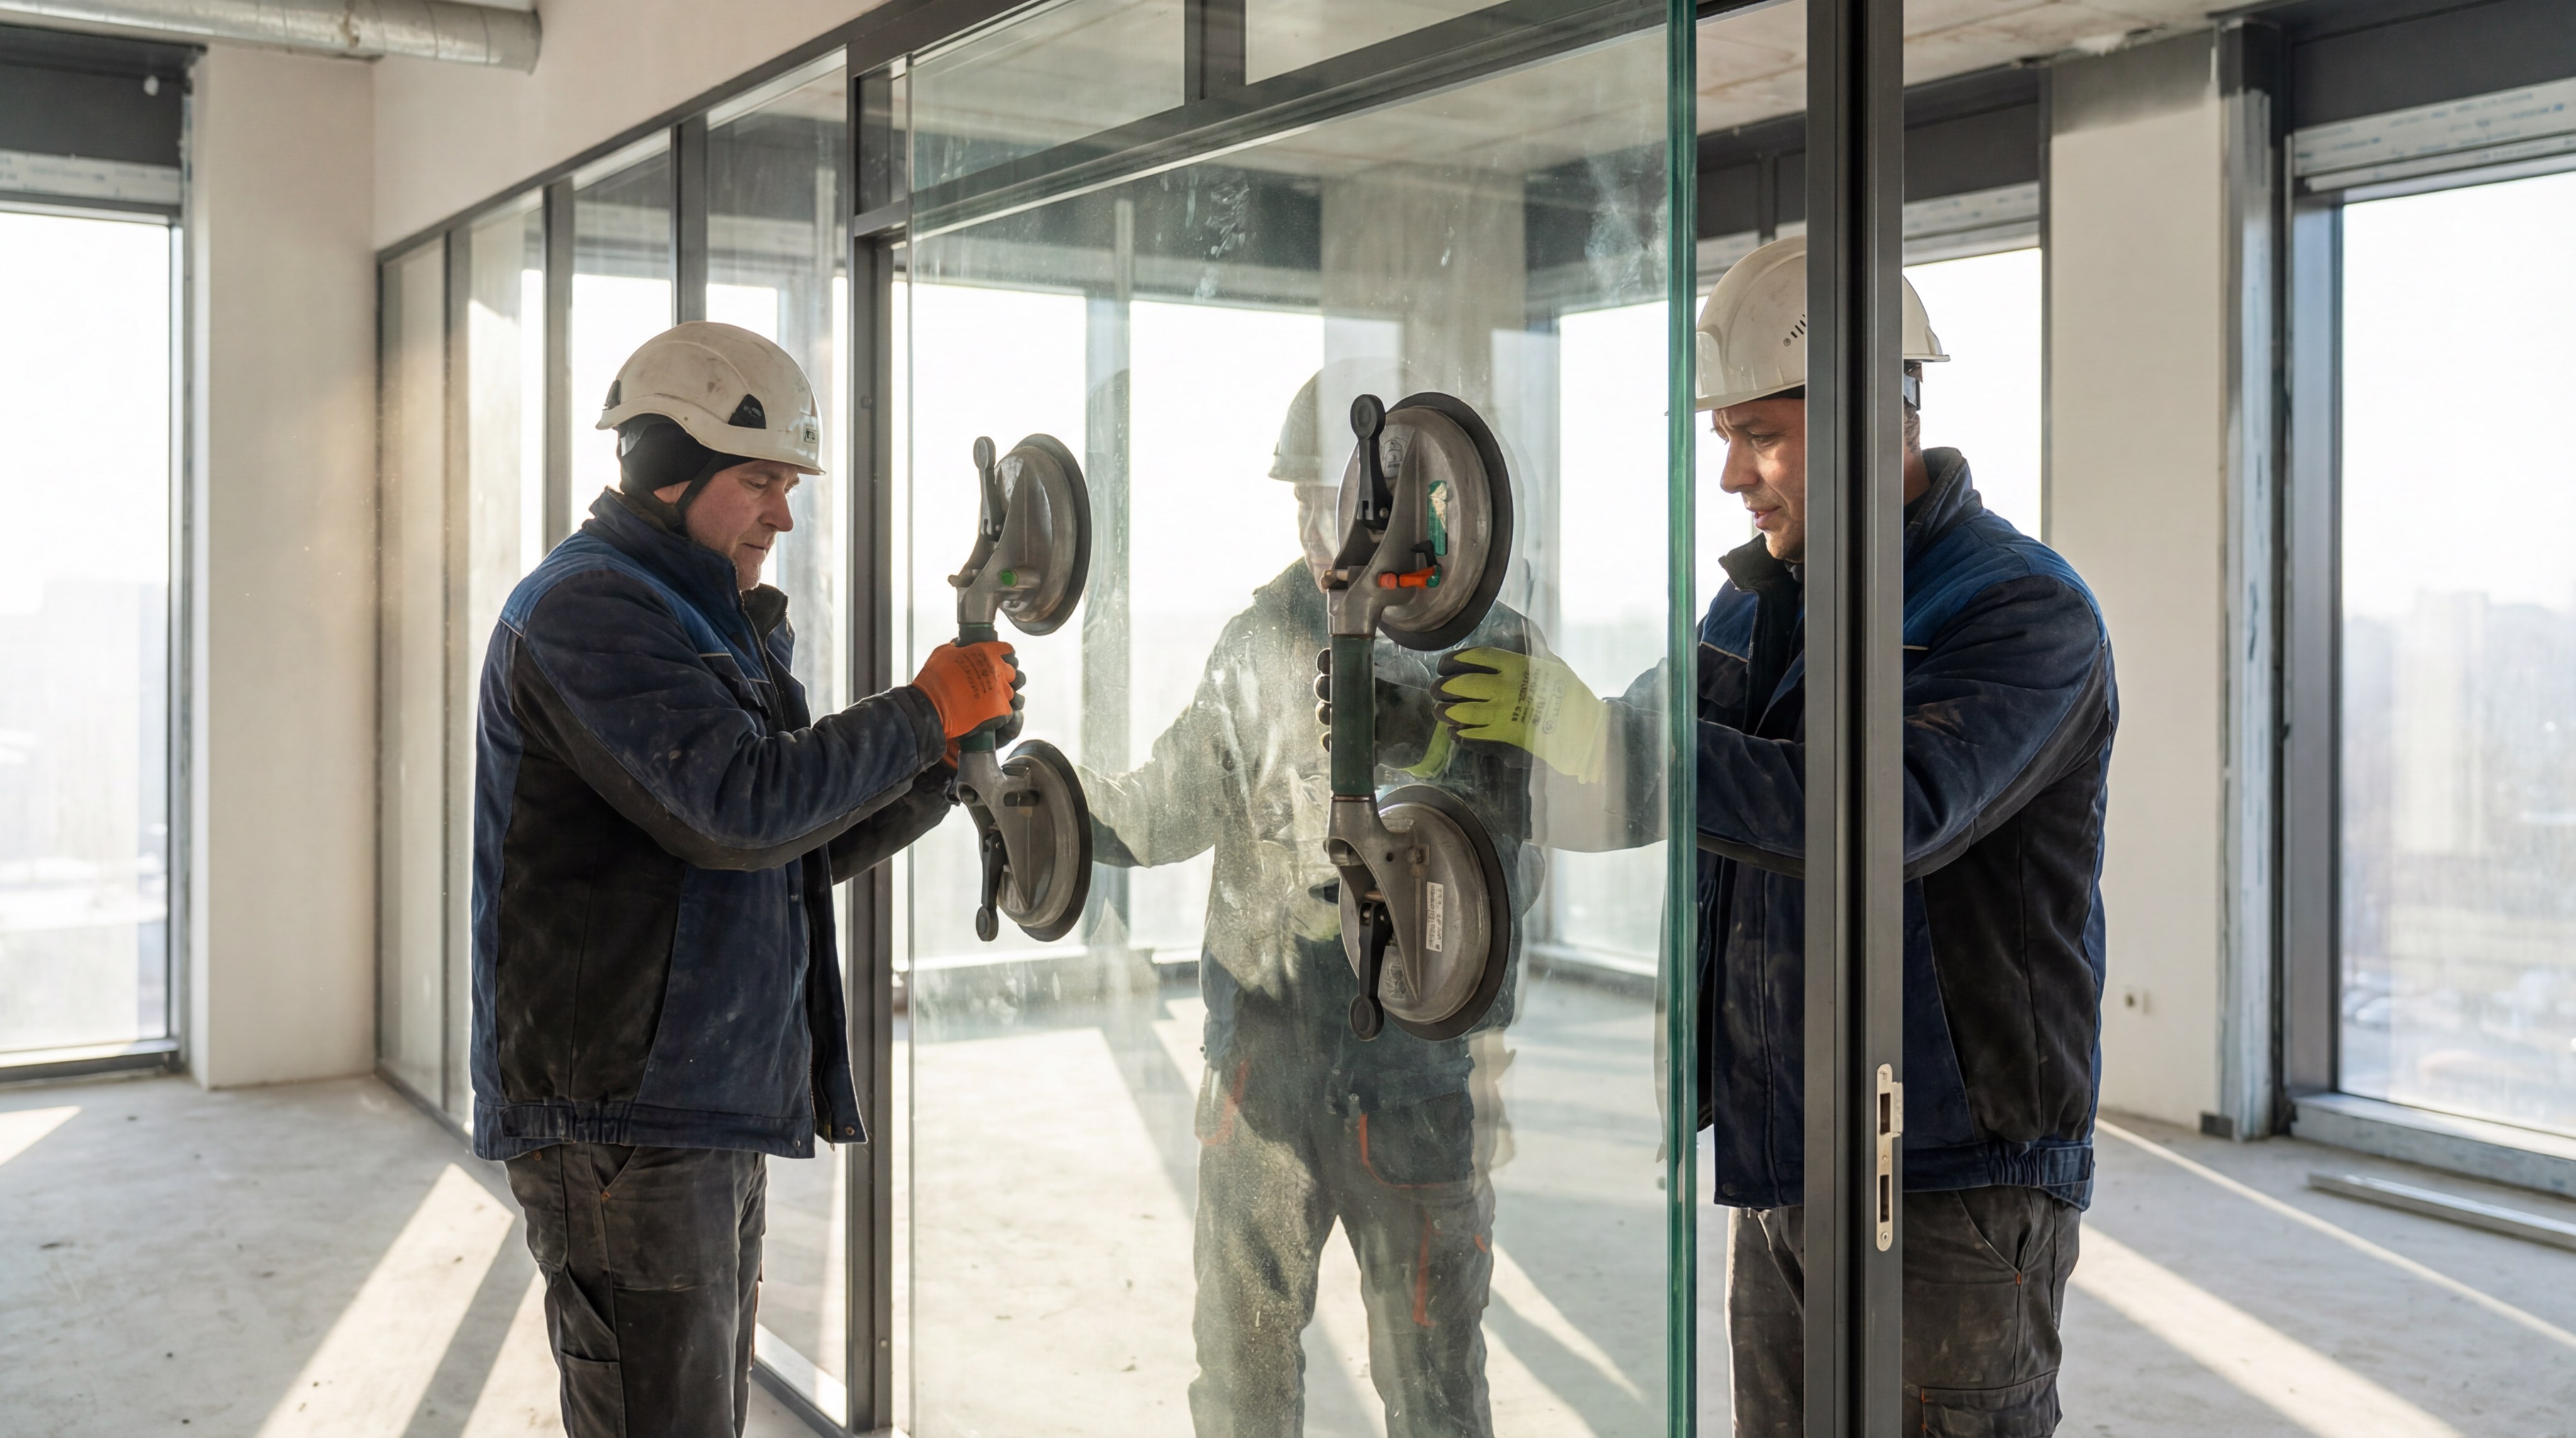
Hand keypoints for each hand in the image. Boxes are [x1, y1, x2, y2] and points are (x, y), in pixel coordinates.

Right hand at [913, 640, 1023, 740]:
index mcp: (986, 652)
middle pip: (1011, 672)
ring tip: (989, 700)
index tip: (1002, 657)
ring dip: (1002, 695)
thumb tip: (957, 644)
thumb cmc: (934, 679)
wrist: (931, 706)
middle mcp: (997, 670)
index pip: (1006, 649)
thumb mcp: (942, 653)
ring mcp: (1000, 690)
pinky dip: (1001, 713)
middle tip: (991, 682)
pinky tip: (991, 714)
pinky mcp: (1000, 710)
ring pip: (1011, 692)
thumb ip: (955, 647)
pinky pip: (1009, 711)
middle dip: (1003, 676)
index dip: (1004, 653)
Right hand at [1314, 648, 1450, 775]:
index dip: (1325, 663)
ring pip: (1328, 716)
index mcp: (1359, 676)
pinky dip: (1332, 744)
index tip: (1327, 660)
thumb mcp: (1404, 673)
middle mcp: (1351, 697)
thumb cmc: (1416, 695)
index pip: (1333, 666)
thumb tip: (1365, 652)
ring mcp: (1353, 721)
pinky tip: (1334, 739)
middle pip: (1325, 690)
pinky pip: (1339, 746)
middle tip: (1329, 688)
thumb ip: (1384, 665)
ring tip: (1333, 713)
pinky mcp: (1359, 744)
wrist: (1432, 726)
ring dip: (1326, 713)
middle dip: (1322, 687)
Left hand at [1435, 646, 1606, 783]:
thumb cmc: (1571, 693)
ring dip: (1447, 711)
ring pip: (1464, 710)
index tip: (1444, 664)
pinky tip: (1455, 732)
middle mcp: (1506, 686)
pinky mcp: (1507, 735)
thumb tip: (1513, 638)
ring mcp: (1505, 712)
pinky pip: (1476, 734)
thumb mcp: (1551, 664)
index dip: (1455, 660)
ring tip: (1440, 711)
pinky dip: (1462, 733)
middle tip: (1436, 690)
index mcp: (1516, 665)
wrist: (1585, 726)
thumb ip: (1528, 653)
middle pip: (1463, 683)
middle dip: (1444, 686)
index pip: (1476, 656)